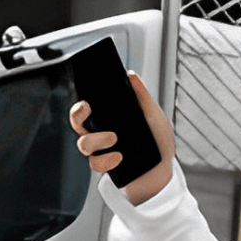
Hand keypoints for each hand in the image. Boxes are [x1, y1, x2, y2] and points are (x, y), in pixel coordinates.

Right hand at [70, 72, 175, 206]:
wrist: (163, 166)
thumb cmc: (158, 138)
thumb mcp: (153, 115)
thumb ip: (141, 96)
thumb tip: (130, 74)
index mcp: (110, 117)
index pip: (88, 109)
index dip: (80, 106)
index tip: (86, 103)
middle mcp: (101, 131)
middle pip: (78, 123)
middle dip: (77, 116)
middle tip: (86, 110)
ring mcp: (101, 150)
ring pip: (83, 144)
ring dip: (96, 140)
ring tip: (114, 138)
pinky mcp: (105, 166)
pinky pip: (96, 163)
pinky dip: (106, 160)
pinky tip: (118, 157)